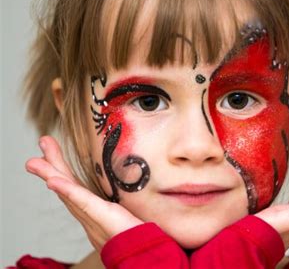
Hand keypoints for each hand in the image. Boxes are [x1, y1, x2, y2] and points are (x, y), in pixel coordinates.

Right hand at [25, 136, 143, 250]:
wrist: (146, 255)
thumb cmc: (142, 238)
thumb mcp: (133, 217)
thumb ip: (131, 205)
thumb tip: (138, 191)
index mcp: (97, 214)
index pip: (78, 188)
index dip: (65, 172)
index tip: (54, 153)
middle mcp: (91, 217)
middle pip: (68, 187)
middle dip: (53, 165)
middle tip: (43, 141)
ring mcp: (95, 219)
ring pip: (69, 194)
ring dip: (52, 175)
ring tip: (35, 161)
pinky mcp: (104, 219)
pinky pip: (84, 204)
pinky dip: (69, 191)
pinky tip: (54, 181)